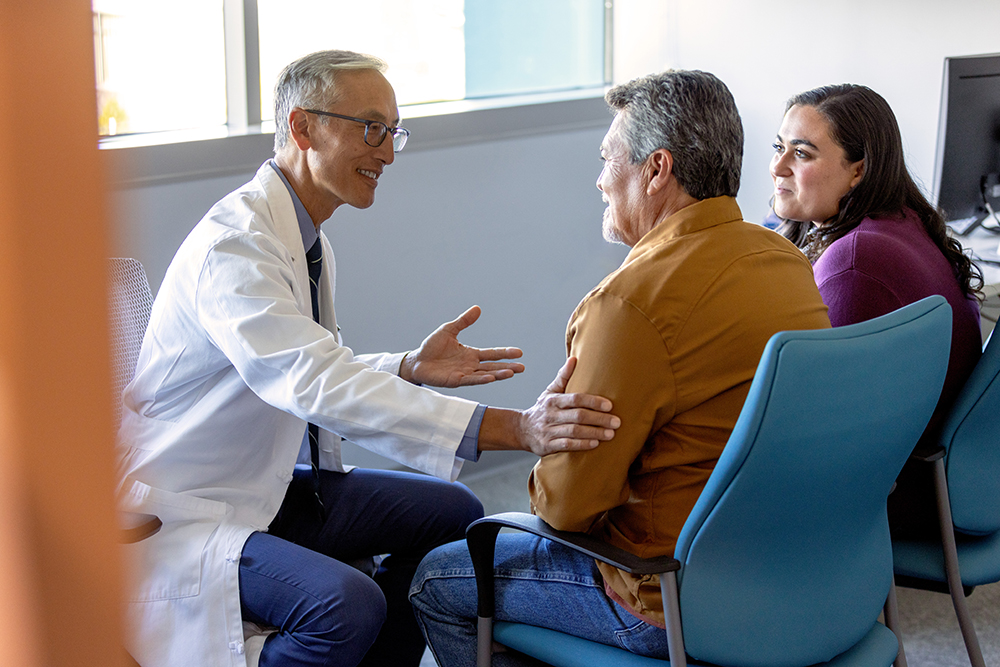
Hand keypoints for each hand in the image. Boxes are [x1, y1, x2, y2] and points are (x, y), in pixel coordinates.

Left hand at [399, 306, 524, 387]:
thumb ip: (464, 321)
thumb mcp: (449, 330)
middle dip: (508, 367)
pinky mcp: (455, 380)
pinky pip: (470, 380)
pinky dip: (481, 379)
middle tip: (522, 367)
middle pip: (493, 366)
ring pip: (485, 374)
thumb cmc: (432, 347)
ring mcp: (464, 374)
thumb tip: (478, 308)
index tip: (519, 352)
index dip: (505, 353)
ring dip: (498, 374)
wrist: (417, 361)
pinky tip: (491, 378)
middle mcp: (470, 365)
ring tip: (511, 373)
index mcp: (471, 354)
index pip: (492, 354)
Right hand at [518, 357, 620, 455]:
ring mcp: (549, 431)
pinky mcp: (548, 445)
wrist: (522, 430)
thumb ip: (563, 377)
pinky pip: (567, 445)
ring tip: (611, 434)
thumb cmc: (543, 409)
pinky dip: (582, 445)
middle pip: (578, 416)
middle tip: (617, 422)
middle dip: (599, 419)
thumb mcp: (550, 392)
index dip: (593, 401)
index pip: (575, 399)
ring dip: (594, 433)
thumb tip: (574, 358)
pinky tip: (595, 444)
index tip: (609, 405)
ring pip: (574, 431)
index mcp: (553, 400)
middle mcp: (551, 415)